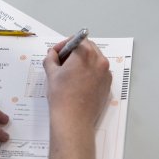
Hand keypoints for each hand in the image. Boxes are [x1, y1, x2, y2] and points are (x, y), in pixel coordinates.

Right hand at [43, 38, 111, 158]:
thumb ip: (51, 58)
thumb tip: (52, 53)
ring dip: (82, 61)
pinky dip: (89, 71)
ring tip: (69, 72)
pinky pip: (98, 71)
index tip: (57, 52)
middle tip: (61, 61)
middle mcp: (99, 61)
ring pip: (94, 59)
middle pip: (88, 47)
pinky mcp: (107, 84)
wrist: (73, 119)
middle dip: (74, 51)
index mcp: (85, 54)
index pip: (77, 39)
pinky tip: (77, 82)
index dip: (65, 44)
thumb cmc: (62, 96)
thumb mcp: (51, 73)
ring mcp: (105, 73)